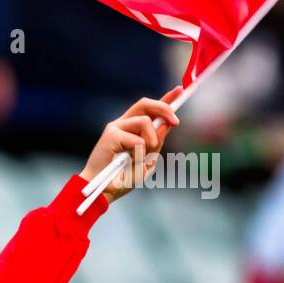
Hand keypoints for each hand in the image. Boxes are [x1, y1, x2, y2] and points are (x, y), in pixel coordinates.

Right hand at [79, 88, 182, 202]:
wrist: (103, 192)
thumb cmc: (123, 179)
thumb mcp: (147, 161)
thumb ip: (157, 143)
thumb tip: (166, 125)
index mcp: (132, 130)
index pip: (150, 109)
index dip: (165, 99)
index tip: (180, 90)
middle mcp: (123, 125)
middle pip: (146, 104)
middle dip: (164, 108)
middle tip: (176, 122)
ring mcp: (115, 128)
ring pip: (145, 121)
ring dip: (151, 141)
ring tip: (141, 158)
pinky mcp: (110, 135)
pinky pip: (137, 140)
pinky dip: (139, 154)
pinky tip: (129, 162)